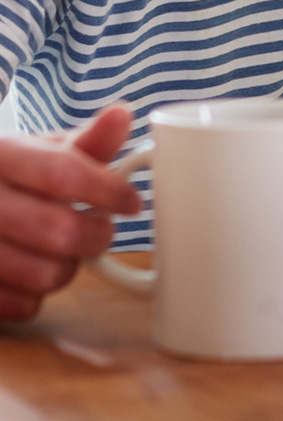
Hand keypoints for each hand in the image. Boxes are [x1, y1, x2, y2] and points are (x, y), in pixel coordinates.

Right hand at [0, 105, 140, 320]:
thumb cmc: (14, 176)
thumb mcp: (44, 150)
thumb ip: (88, 140)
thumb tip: (123, 115)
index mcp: (3, 156)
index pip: (62, 172)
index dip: (108, 190)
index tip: (132, 203)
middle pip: (59, 230)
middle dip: (97, 235)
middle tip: (102, 229)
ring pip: (44, 275)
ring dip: (70, 267)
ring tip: (67, 249)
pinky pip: (21, 306)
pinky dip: (39, 294)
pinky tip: (35, 269)